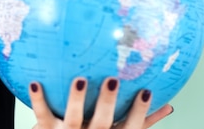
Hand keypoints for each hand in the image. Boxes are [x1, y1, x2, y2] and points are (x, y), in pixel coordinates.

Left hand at [28, 77, 173, 128]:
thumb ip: (142, 122)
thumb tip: (169, 107)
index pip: (130, 127)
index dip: (140, 112)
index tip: (147, 91)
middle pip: (102, 122)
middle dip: (107, 102)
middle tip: (112, 80)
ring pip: (72, 119)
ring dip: (76, 99)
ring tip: (80, 79)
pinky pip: (42, 113)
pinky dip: (38, 99)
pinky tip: (35, 82)